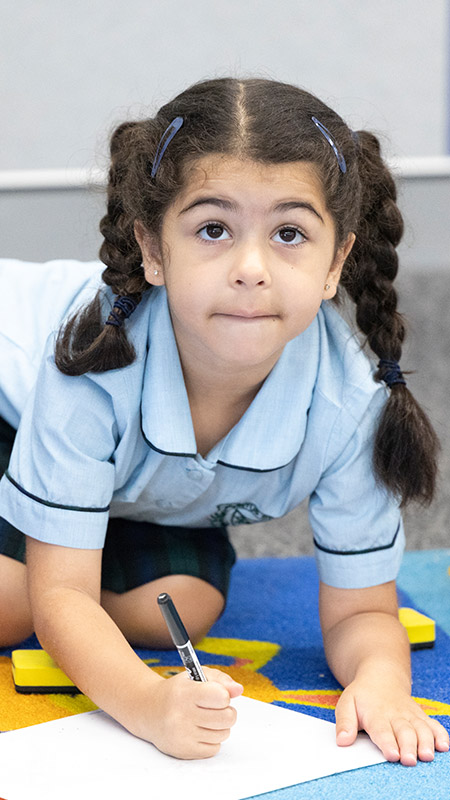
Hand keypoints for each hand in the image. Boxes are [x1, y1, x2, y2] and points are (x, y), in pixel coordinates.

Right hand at [140, 667, 243, 758]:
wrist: (150, 711)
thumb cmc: (178, 692)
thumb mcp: (196, 676)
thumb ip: (220, 680)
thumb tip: (239, 689)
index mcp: (186, 693)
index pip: (222, 697)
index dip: (224, 695)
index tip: (217, 694)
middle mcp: (182, 715)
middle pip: (227, 718)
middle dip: (227, 711)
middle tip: (215, 708)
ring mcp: (183, 735)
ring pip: (223, 734)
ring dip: (219, 726)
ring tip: (206, 718)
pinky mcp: (184, 751)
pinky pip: (215, 748)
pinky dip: (212, 739)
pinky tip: (200, 730)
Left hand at [335, 675, 449, 765]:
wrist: (380, 677)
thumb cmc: (362, 696)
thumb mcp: (346, 704)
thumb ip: (344, 723)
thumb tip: (342, 740)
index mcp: (375, 714)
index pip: (382, 730)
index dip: (387, 742)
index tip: (392, 754)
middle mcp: (395, 715)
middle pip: (404, 731)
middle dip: (408, 746)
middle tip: (409, 760)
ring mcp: (410, 715)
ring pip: (420, 729)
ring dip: (425, 742)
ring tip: (427, 756)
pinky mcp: (420, 716)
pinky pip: (433, 724)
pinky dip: (440, 734)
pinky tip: (444, 746)